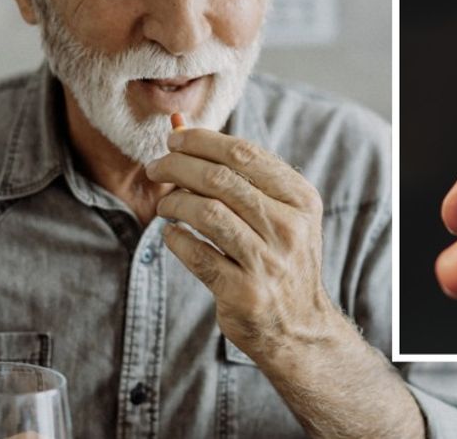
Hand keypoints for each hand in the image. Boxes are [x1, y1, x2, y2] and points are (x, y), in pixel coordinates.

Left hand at [146, 129, 340, 360]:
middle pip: (221, 179)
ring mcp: (268, 262)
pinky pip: (197, 254)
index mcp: (300, 200)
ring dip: (174, 201)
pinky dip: (176, 239)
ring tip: (164, 203)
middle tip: (155, 167)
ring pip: (207, 213)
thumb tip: (182, 132)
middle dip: (178, 166)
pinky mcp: (244, 292)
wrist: (299, 326)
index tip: (173, 139)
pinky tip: (171, 234)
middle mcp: (288, 227)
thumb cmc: (281, 257)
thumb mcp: (281, 213)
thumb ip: (241, 174)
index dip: (201, 141)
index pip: (244, 154)